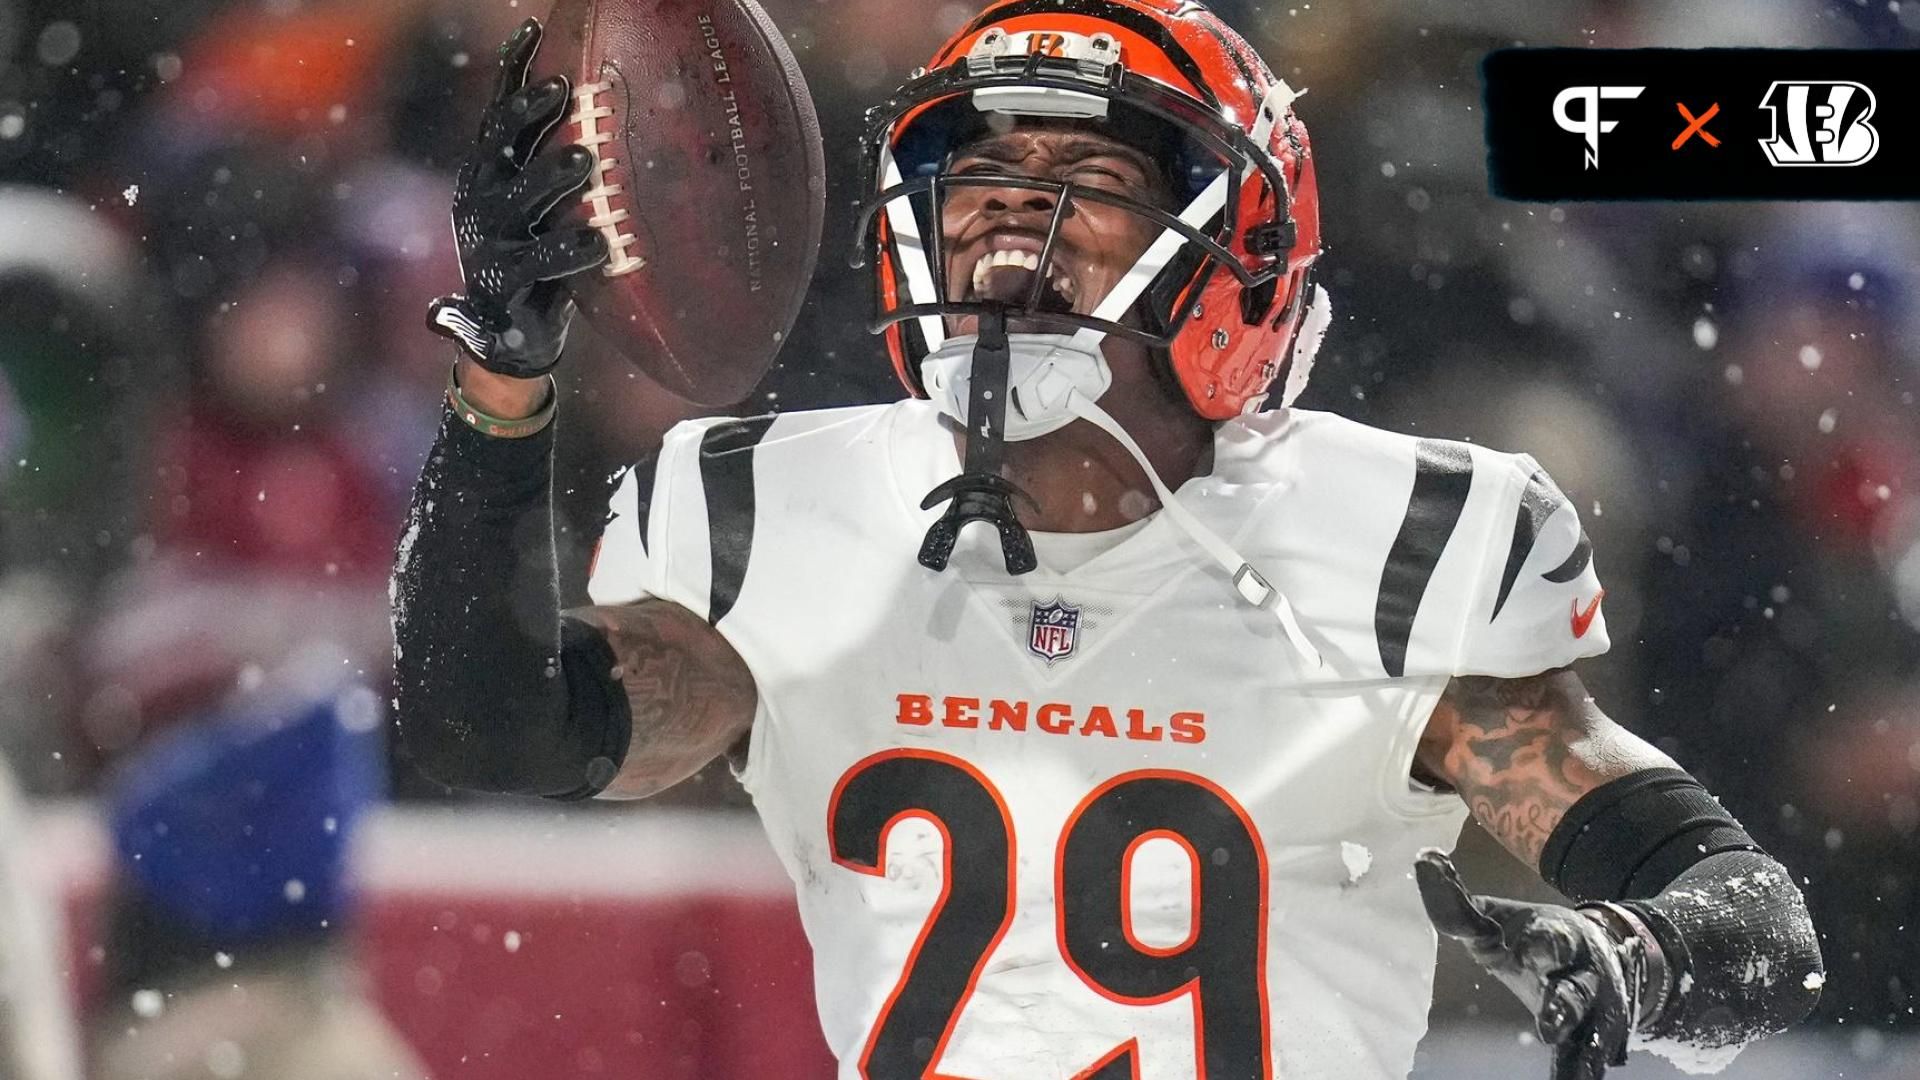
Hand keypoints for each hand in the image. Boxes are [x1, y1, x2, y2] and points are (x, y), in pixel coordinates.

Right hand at [428, 18, 607, 377]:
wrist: (508, 337)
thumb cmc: (542, 258)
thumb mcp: (546, 208)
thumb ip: (561, 165)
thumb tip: (606, 114)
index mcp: (489, 172)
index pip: (498, 113)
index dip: (513, 72)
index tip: (533, 31)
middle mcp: (481, 197)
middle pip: (500, 144)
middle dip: (528, 113)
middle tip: (562, 88)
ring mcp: (488, 239)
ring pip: (516, 200)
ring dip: (549, 177)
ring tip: (584, 158)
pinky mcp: (505, 282)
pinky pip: (539, 263)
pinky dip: (568, 251)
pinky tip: (597, 241)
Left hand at [1416, 851, 1634, 1079]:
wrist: (1605, 957)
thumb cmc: (1536, 937)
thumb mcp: (1501, 919)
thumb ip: (1461, 905)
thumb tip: (1424, 861)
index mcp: (1559, 938)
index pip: (1550, 938)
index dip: (1543, 943)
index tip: (1530, 948)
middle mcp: (1580, 976)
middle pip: (1574, 991)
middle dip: (1563, 1005)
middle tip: (1548, 1023)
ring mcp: (1591, 1010)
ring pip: (1584, 1030)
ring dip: (1570, 1043)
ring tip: (1555, 1047)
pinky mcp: (1593, 1038)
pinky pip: (1585, 1058)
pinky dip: (1577, 1071)